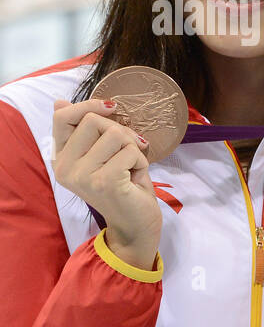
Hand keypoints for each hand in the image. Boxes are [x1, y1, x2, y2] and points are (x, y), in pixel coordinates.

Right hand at [52, 98, 161, 269]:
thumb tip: (59, 102)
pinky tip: (135, 178)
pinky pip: (131, 151)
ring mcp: (83, 175)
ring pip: (115, 134)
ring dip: (133, 148)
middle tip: (129, 151)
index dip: (88, 105)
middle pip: (93, 120)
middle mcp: (65, 167)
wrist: (136, 225)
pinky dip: (141, 161)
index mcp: (61, 158)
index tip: (111, 108)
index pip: (62, 117)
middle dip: (121, 130)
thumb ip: (84, 132)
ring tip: (131, 168)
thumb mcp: (102, 154)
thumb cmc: (124, 187)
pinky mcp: (104, 181)